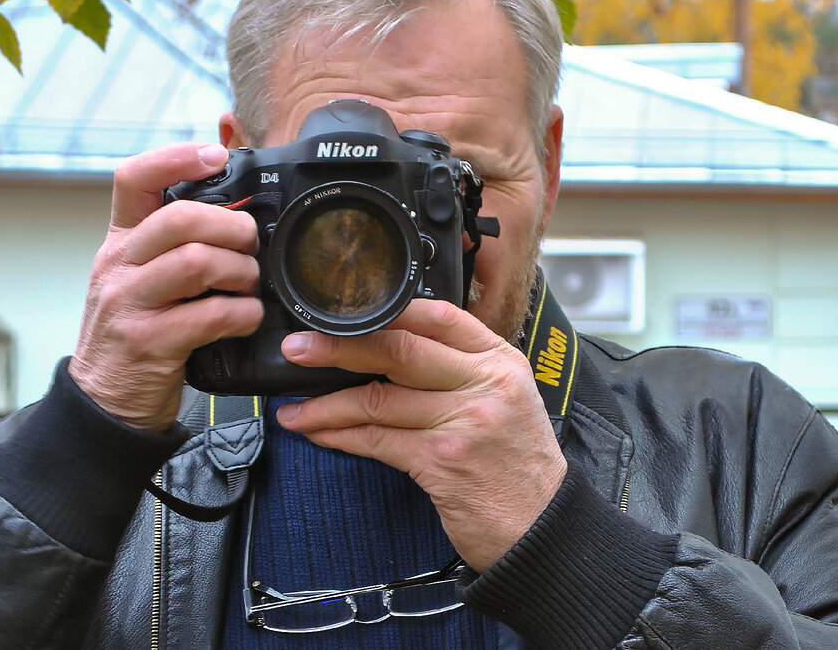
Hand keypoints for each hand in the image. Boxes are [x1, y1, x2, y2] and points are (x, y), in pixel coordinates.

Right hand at [70, 143, 263, 431]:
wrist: (104, 403)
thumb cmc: (135, 334)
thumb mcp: (138, 280)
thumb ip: (171, 246)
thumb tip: (234, 214)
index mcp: (118, 243)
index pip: (133, 178)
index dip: (176, 158)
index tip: (216, 156)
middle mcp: (118, 266)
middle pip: (180, 217)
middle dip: (231, 226)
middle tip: (250, 244)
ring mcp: (130, 304)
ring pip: (197, 262)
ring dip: (241, 271)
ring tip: (249, 285)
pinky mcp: (150, 342)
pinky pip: (210, 314)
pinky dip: (242, 314)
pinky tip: (246, 318)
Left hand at [275, 299, 566, 570]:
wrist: (543, 527)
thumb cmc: (518, 464)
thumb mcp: (507, 398)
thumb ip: (461, 370)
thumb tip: (394, 348)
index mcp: (499, 360)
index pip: (437, 316)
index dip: (384, 311)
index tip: (341, 312)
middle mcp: (485, 384)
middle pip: (399, 350)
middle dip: (340, 347)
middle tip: (299, 347)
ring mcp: (464, 422)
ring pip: (378, 399)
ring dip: (326, 404)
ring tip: (294, 407)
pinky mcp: (442, 461)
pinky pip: (376, 439)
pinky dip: (340, 436)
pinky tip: (318, 433)